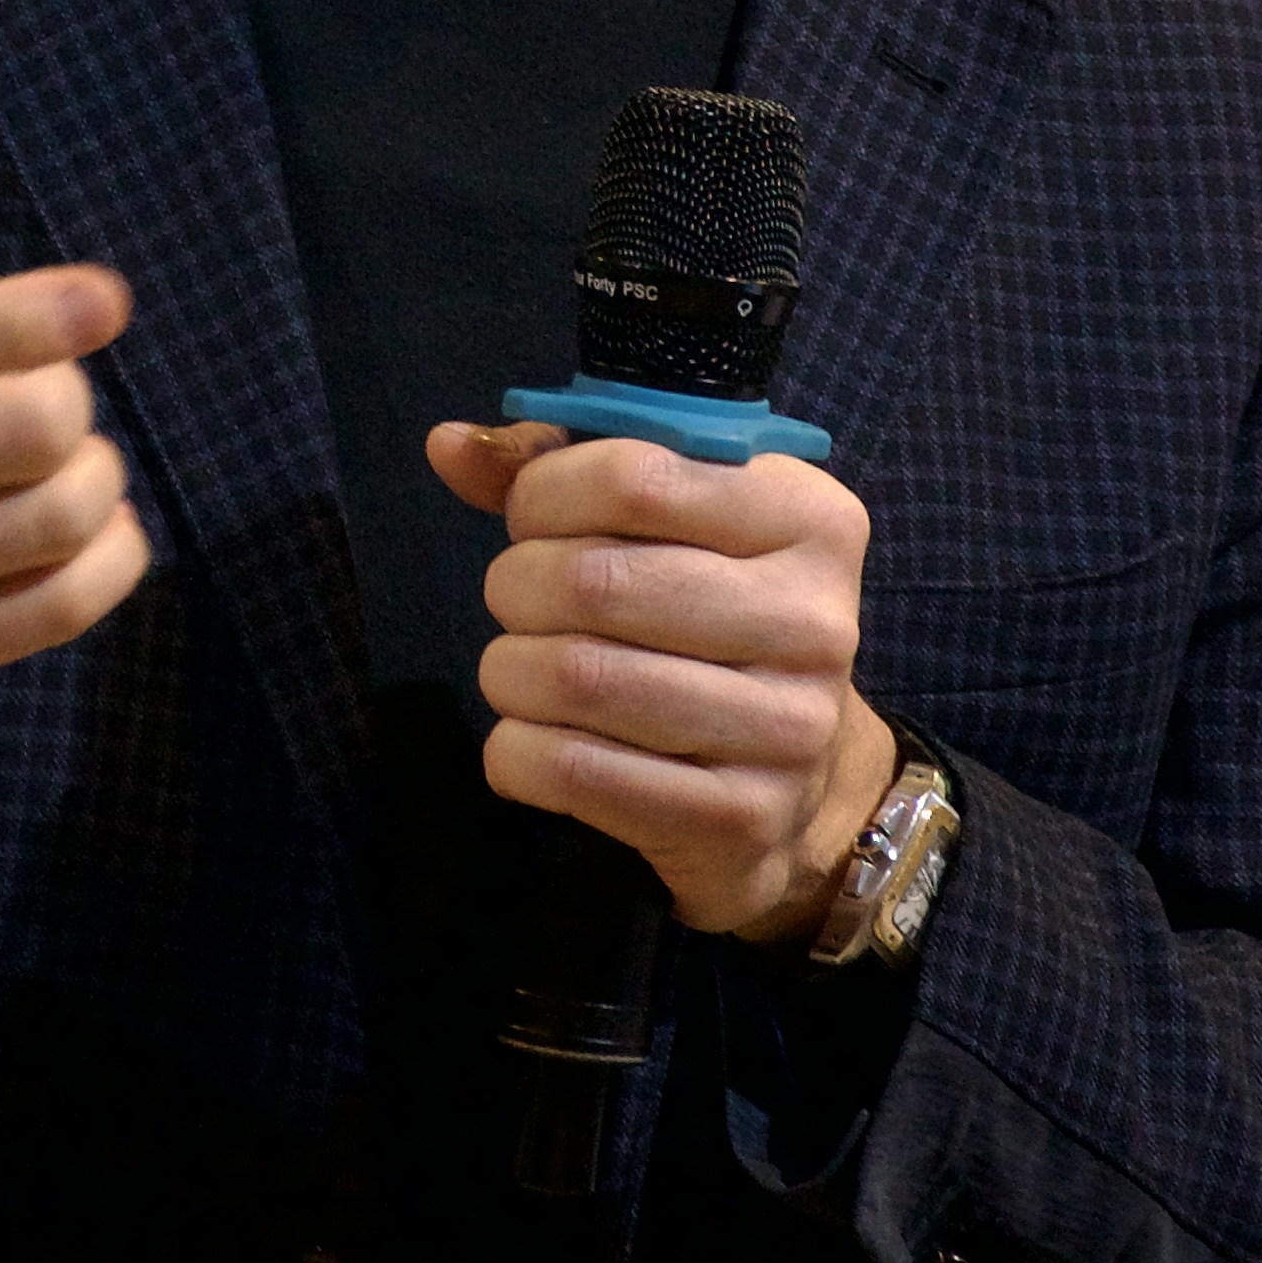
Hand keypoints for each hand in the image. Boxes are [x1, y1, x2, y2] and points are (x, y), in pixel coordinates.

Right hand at [0, 5, 150, 707]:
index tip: (103, 298)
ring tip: (66, 456)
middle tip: (53, 385)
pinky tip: (89, 526)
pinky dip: (105, 562)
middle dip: (68, 399)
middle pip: (17, 438)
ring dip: (94, 480)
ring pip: (45, 527)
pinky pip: (47, 616)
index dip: (23, 321)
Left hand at [434, 417, 896, 941]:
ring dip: (511, 671)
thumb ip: (560, 474)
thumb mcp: (666, 529)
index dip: (544, 494)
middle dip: (516, 586)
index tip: (532, 519)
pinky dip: (517, 751)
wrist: (795, 788)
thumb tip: (448, 445)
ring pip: (577, 677)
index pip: (634, 478)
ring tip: (521, 670)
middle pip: (593, 581)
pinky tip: (533, 738)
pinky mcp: (740, 817)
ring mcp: (786, 727)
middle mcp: (813, 621)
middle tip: (519, 603)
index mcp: (809, 518)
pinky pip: (574, 771)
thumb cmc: (709, 626)